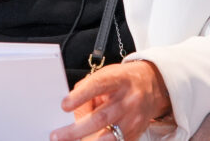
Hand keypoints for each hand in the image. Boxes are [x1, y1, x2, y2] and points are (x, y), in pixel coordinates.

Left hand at [50, 61, 170, 140]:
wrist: (152, 85)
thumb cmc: (123, 80)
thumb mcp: (106, 75)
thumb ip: (87, 88)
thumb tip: (71, 107)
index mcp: (119, 79)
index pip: (98, 86)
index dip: (81, 96)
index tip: (64, 105)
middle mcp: (129, 99)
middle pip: (102, 117)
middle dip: (77, 129)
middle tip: (57, 136)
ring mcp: (134, 118)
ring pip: (110, 136)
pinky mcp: (136, 133)